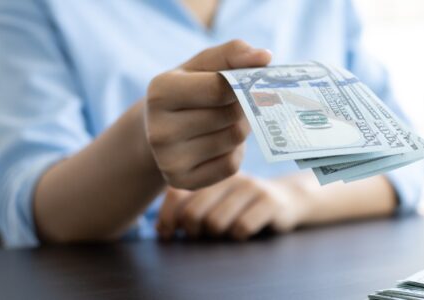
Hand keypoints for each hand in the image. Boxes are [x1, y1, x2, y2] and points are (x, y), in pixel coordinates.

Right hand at [145, 40, 270, 189]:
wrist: (161, 129)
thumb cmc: (190, 89)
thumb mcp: (204, 64)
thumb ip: (234, 53)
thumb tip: (264, 56)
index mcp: (160, 92)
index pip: (220, 89)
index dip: (242, 85)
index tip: (247, 83)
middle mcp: (159, 129)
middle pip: (230, 116)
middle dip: (242, 108)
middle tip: (235, 104)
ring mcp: (169, 160)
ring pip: (234, 140)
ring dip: (240, 128)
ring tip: (225, 121)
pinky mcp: (183, 181)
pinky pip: (230, 166)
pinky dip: (235, 153)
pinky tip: (220, 144)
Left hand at [156, 173, 307, 239]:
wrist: (287, 200)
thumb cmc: (241, 208)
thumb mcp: (213, 204)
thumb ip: (185, 210)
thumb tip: (161, 232)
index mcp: (210, 173)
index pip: (176, 194)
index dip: (168, 218)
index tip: (169, 234)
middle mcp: (229, 176)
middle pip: (194, 213)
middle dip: (194, 231)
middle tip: (203, 235)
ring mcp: (251, 187)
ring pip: (217, 223)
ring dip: (218, 236)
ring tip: (226, 232)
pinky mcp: (270, 202)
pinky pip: (242, 228)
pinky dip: (240, 237)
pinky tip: (245, 232)